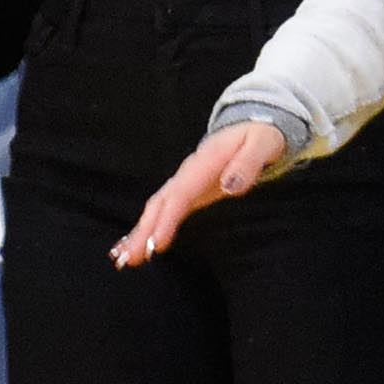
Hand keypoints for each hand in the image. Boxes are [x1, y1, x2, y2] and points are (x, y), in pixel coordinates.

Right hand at [113, 121, 287, 264]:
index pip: (181, 194)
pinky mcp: (186, 191)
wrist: (251, 125)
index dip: (167, 220)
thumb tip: (230, 186)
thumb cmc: (260, 137)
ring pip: (156, 208)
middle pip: (160, 203)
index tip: (156, 244)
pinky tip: (130, 246)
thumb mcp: (263, 143)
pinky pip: (162, 210)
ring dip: (138, 233)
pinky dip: (145, 228)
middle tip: (128, 258)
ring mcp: (185, 182)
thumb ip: (248, 163)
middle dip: (143, 231)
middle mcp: (188, 173)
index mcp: (204, 163)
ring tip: (121, 258)